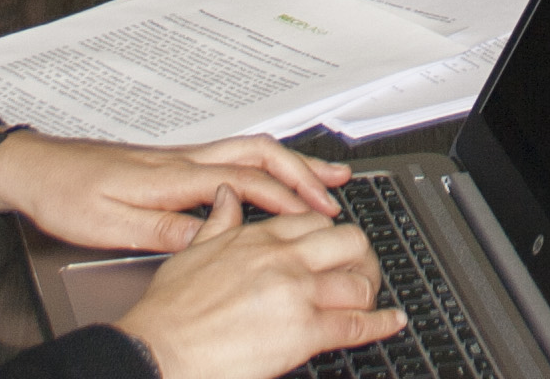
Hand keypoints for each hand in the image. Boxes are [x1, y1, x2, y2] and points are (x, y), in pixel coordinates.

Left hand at [0, 129, 351, 245]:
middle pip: (260, 153)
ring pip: (249, 150)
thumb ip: (165, 230)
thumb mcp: (110, 224)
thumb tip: (213, 238)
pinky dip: (264, 165)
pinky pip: (233, 157)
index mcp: (174, 176)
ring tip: (324, 177)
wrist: (36, 168)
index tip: (318, 216)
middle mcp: (184, 160)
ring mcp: (181, 158)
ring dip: (290, 163)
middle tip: (338, 192)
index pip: (246, 181)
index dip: (288, 197)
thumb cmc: (67, 195)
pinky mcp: (173, 164)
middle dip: (304, 172)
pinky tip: (271, 179)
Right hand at [118, 189, 398, 378]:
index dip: (330, 234)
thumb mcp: (190, 254)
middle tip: (360, 272)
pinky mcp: (303, 332)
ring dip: (369, 291)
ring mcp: (296, 294)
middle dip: (360, 257)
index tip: (335, 245)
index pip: (313, 221)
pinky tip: (391, 321)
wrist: (158, 351)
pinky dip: (381, 323)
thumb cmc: (167, 313)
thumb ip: (218, 223)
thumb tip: (227, 198)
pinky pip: (355, 324)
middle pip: (348, 242)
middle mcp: (283, 260)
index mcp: (257, 239)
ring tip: (370, 300)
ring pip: (357, 281)